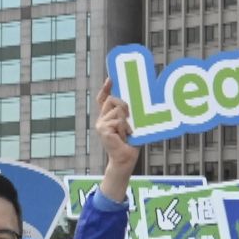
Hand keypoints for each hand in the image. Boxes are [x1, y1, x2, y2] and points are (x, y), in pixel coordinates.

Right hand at [95, 79, 138, 202]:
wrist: (125, 160)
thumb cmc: (131, 143)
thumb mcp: (131, 124)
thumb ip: (129, 113)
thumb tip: (137, 101)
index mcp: (107, 117)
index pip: (103, 99)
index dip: (106, 88)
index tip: (110, 78)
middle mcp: (101, 120)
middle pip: (112, 99)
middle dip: (124, 105)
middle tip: (130, 117)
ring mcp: (101, 125)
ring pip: (118, 110)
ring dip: (127, 121)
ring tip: (128, 133)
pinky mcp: (103, 130)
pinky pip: (118, 120)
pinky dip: (125, 128)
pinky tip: (125, 137)